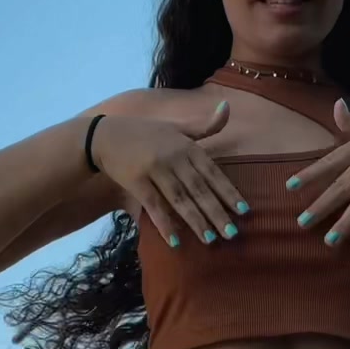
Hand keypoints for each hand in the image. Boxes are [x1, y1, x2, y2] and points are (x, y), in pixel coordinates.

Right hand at [91, 103, 248, 245]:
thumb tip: (228, 107)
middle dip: (216, 212)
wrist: (105, 136)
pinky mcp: (136, 182)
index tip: (244, 211)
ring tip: (210, 240)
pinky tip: (176, 241)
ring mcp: (154, 169)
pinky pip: (154, 206)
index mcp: (186, 146)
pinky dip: (165, 223)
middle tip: (232, 234)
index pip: (213, 172)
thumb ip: (204, 126)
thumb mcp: (177, 127)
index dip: (228, 192)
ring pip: (180, 199)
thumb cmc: (146, 133)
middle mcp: (173, 157)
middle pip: (199, 189)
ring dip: (195, 221)